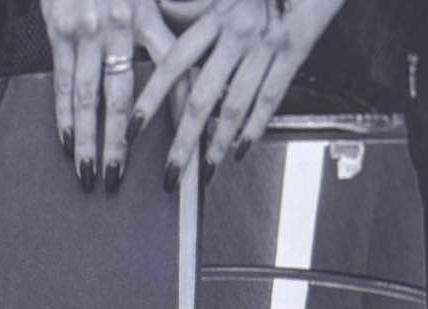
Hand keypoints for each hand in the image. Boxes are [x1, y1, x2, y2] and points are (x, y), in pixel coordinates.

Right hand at [39, 0, 177, 191]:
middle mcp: (117, 28)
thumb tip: (190, 66)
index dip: (175, 110)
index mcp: (145, 15)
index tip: (183, 143)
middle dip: (118, 145)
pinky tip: (68, 143)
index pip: (168, 71)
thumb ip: (169, 18)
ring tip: (89, 174)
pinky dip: (64, 117)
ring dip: (88, 141)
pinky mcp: (60, 33)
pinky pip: (63, 83)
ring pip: (88, 99)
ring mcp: (86, 33)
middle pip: (120, 99)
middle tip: (117, 180)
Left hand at [133, 0, 346, 183]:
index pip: (173, 64)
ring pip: (234, 104)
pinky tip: (241, 149)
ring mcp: (265, 44)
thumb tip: (164, 12)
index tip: (133, 129)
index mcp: (216, 17)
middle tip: (170, 174)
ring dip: (218, 144)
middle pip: (201, 97)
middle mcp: (237, 33)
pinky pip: (270, 96)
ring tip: (205, 171)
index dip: (150, 99)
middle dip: (183, 141)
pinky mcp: (294, 49)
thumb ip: (194, 6)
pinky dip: (254, 126)